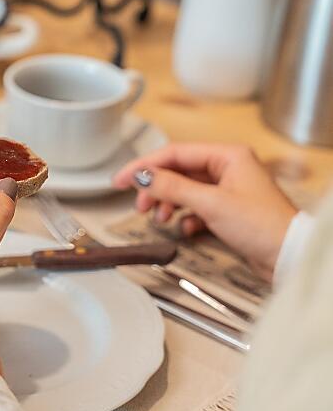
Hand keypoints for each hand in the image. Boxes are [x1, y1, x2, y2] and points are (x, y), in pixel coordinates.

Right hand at [113, 143, 296, 281]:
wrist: (289, 257)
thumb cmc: (261, 225)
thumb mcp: (210, 203)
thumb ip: (171, 187)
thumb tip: (141, 176)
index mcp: (227, 155)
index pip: (174, 154)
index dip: (144, 166)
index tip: (121, 180)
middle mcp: (227, 168)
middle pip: (177, 172)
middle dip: (156, 189)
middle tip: (140, 206)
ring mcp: (228, 190)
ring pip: (185, 191)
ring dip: (168, 204)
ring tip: (161, 219)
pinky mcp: (228, 211)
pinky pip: (196, 208)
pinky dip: (186, 218)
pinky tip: (186, 229)